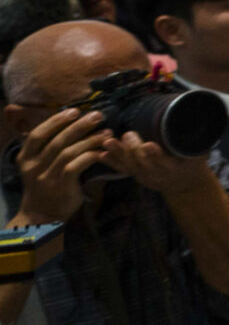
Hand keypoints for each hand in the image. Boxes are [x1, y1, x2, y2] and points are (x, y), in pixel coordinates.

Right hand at [11, 106, 110, 224]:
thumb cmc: (46, 182)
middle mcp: (33, 167)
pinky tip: (102, 152)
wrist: (42, 214)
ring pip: (68, 153)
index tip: (75, 111)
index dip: (56, 121)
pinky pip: (75, 167)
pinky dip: (90, 157)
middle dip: (79, 126)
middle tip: (98, 116)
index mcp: (26, 157)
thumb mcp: (39, 163)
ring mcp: (46, 178)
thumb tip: (71, 119)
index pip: (38, 134)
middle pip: (57, 141)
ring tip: (107, 133)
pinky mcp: (60, 187)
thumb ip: (49, 145)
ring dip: (90, 140)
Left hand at [103, 130, 213, 193]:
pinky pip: (122, 169)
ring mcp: (144, 176)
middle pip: (142, 163)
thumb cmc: (193, 162)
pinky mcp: (136, 175)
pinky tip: (101, 154)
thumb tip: (198, 117)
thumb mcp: (200, 153)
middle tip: (128, 134)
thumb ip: (197, 140)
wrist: (185, 183)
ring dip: (117, 154)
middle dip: (133, 150)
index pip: (164, 162)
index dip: (155, 154)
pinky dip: (111, 162)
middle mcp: (157, 174)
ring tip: (108, 142)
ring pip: (129, 166)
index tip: (148, 145)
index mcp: (175, 168)